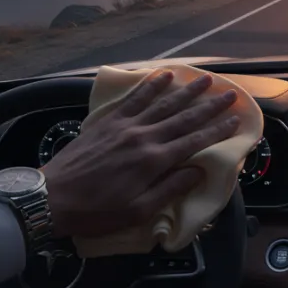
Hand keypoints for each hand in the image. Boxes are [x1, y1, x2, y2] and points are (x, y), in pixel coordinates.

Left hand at [41, 70, 240, 238]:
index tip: (236, 119)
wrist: (51, 198)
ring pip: (162, 102)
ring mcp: (125, 125)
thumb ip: (170, 189)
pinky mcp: (108, 121)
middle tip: (229, 93)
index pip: (195, 141)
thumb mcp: (138, 212)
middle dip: (210, 105)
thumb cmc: (96, 212)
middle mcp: (143, 137)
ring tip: (205, 78)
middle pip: (184, 117)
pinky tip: (163, 75)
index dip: (218, 130)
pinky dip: (150, 85)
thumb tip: (198, 171)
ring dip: (186, 90)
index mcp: (154, 161)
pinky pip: (134, 98)